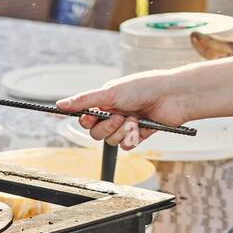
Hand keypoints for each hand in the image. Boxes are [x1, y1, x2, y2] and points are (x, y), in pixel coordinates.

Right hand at [57, 73, 189, 147]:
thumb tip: (59, 105)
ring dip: (121, 131)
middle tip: (121, 116)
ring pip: (110, 140)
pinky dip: (131, 138)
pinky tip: (140, 128)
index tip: (92, 118)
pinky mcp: (137, 135)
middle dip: (107, 127)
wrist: (172, 96)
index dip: (87, 121)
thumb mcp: (110, 92)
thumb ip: (84, 101)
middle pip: (96, 133)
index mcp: (105, 101)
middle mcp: (113, 113)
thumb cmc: (143, 87)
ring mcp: (125, 125)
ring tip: (135, 119)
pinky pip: (125, 146)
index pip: (85, 119)